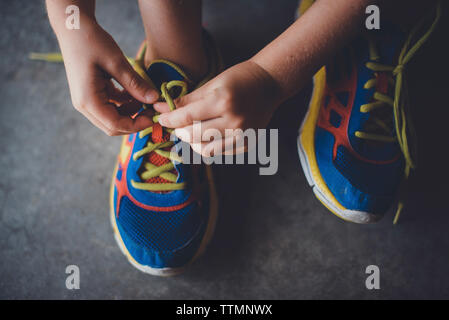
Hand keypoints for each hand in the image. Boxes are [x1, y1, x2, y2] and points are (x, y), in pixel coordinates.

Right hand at [57, 20, 158, 134]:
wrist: (73, 26)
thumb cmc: (92, 41)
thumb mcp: (117, 62)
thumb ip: (135, 84)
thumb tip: (154, 100)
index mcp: (88, 100)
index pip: (115, 125)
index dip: (136, 125)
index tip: (154, 117)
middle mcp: (84, 105)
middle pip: (112, 126)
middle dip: (134, 121)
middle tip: (152, 110)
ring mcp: (86, 101)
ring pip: (112, 118)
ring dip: (130, 113)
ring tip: (146, 99)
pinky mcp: (90, 94)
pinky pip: (110, 107)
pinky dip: (124, 104)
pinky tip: (134, 93)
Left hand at [154, 60, 280, 155]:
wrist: (270, 84)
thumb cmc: (240, 79)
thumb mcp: (213, 84)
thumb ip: (188, 99)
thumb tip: (162, 108)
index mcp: (223, 101)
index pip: (187, 117)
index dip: (170, 119)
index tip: (161, 118)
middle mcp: (234, 121)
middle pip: (194, 136)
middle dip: (179, 131)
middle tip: (176, 125)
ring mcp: (242, 135)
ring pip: (206, 150)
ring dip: (193, 143)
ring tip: (191, 132)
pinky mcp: (247, 144)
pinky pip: (221, 153)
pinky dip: (210, 146)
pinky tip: (208, 136)